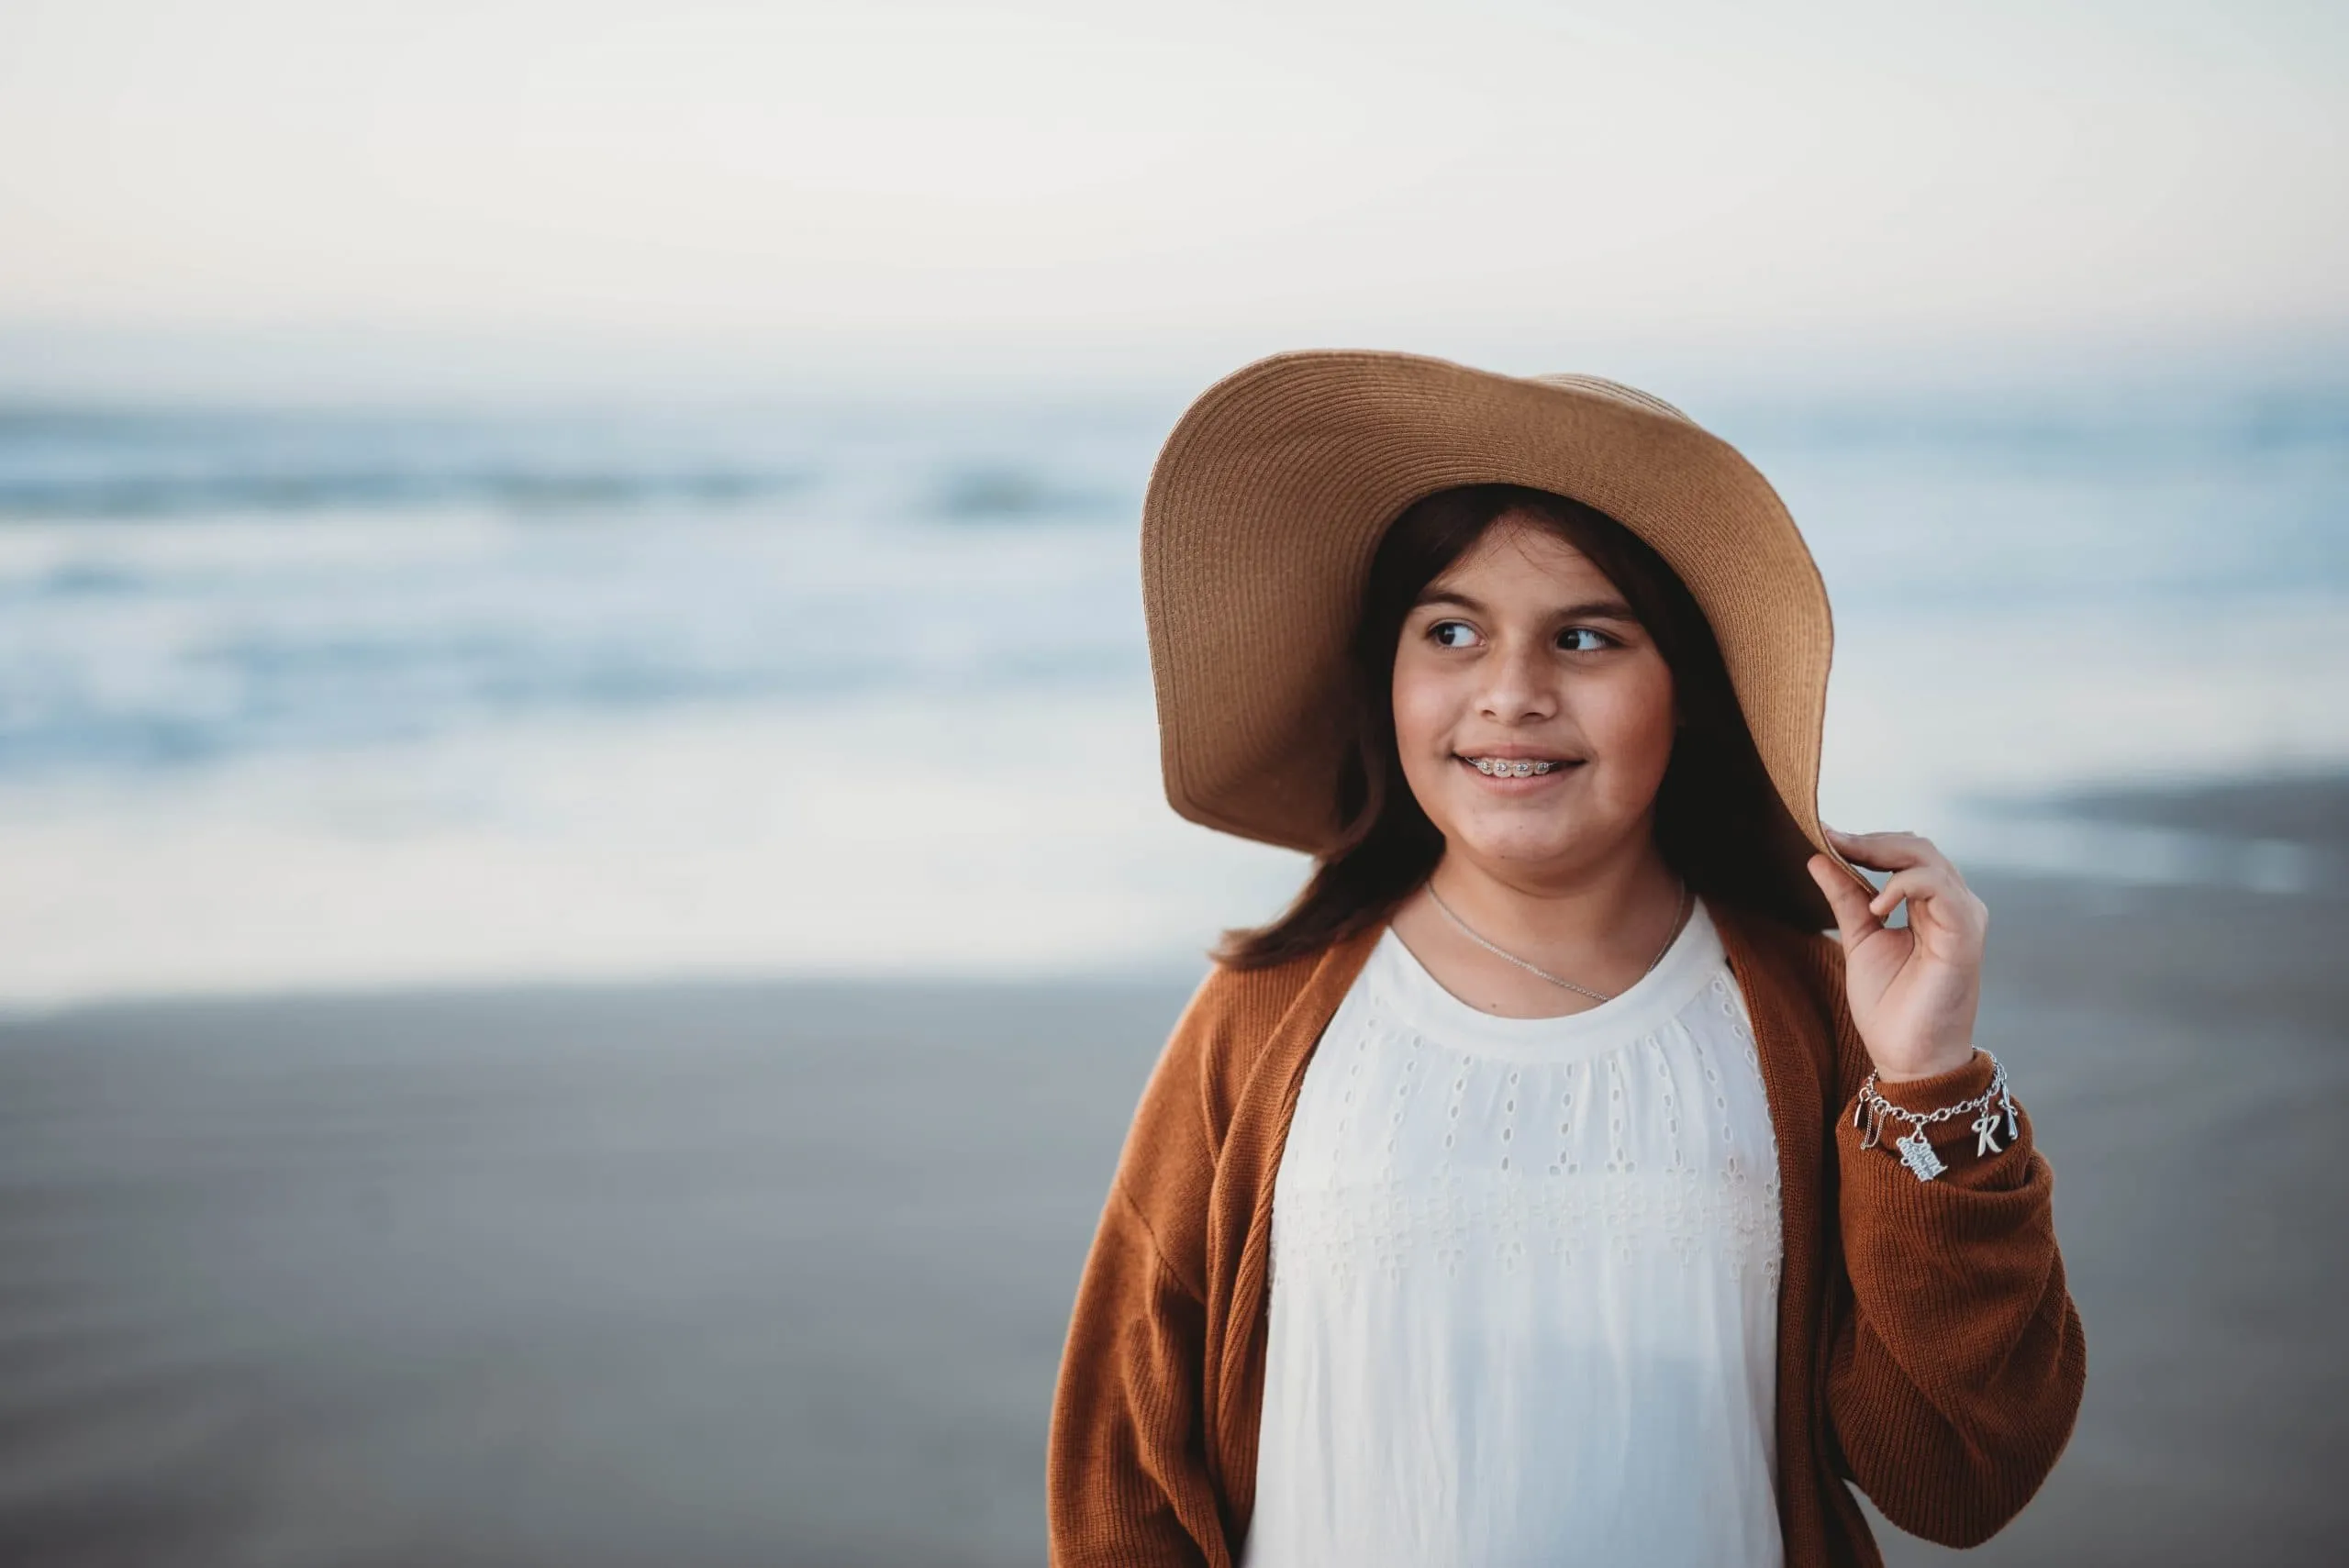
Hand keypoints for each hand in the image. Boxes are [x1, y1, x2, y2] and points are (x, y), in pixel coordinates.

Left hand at [1805, 827, 1985, 1080]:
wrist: (1910, 1058)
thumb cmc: (1891, 1007)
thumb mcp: (1860, 940)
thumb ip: (1846, 898)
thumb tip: (1818, 857)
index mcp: (1933, 906)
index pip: (1905, 854)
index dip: (1866, 841)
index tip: (1824, 834)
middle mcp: (1954, 906)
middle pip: (1918, 848)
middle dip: (1870, 840)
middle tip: (1831, 840)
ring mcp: (1963, 918)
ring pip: (1928, 859)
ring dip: (1882, 853)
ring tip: (1847, 862)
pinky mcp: (1965, 935)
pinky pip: (1939, 888)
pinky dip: (1903, 885)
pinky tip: (1876, 906)